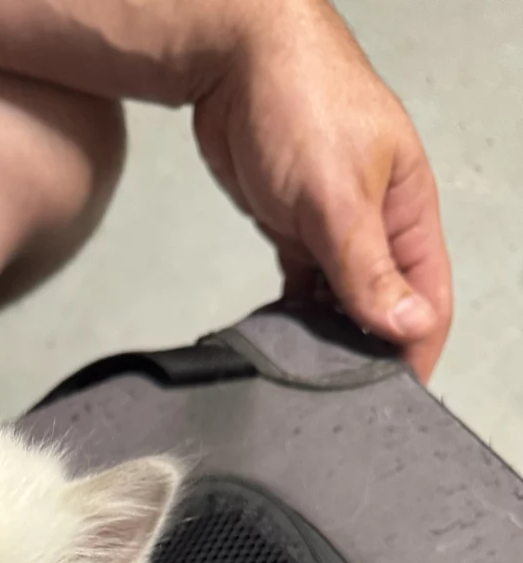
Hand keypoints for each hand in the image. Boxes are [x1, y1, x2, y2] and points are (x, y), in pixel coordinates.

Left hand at [192, 0, 451, 380]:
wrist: (236, 59)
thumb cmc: (300, 104)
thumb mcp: (337, 196)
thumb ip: (368, 267)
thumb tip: (409, 327)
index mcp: (409, 213)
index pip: (429, 299)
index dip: (416, 350)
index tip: (392, 400)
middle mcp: (379, 226)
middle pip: (387, 307)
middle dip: (371, 351)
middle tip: (339, 400)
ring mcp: (336, 230)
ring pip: (344, 302)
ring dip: (330, 338)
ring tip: (307, 381)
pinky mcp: (295, 231)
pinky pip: (307, 288)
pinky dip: (298, 317)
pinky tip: (282, 345)